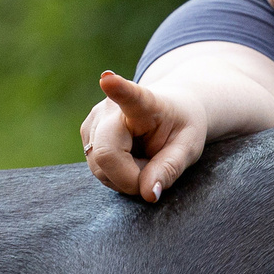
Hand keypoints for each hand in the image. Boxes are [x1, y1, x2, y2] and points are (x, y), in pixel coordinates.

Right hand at [80, 71, 208, 202]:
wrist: (169, 110)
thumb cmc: (180, 126)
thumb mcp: (188, 148)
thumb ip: (170, 169)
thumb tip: (149, 194)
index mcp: (144, 103)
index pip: (130, 96)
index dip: (117, 89)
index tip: (107, 79)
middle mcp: (110, 108)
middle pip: (107, 155)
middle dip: (131, 178)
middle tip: (154, 172)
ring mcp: (93, 121)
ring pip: (100, 168)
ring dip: (125, 178)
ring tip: (144, 161)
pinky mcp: (86, 134)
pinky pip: (97, 169)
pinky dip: (116, 175)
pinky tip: (129, 161)